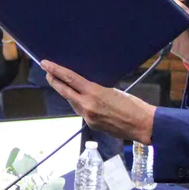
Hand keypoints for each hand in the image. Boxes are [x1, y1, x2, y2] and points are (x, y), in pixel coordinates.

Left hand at [40, 60, 155, 143]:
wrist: (143, 125)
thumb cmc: (133, 105)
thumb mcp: (113, 91)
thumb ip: (95, 90)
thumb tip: (85, 88)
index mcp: (94, 92)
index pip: (69, 78)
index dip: (56, 70)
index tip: (45, 64)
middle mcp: (87, 105)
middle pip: (64, 91)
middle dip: (54, 81)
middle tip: (47, 73)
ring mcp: (88, 117)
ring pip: (72, 102)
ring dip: (67, 93)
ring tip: (62, 85)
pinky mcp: (91, 125)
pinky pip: (80, 111)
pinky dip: (78, 104)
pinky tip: (80, 100)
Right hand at [163, 0, 188, 69]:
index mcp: (181, 1)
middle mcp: (170, 7)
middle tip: (184, 8)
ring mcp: (163, 17)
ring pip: (157, 7)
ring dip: (167, 10)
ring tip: (179, 21)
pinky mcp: (158, 29)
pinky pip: (152, 22)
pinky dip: (157, 22)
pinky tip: (167, 26)